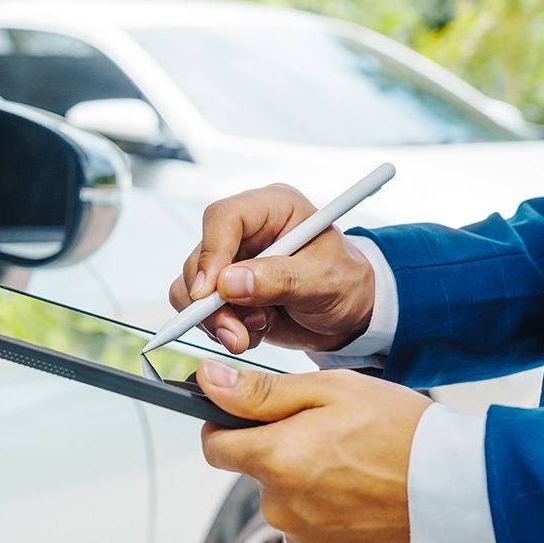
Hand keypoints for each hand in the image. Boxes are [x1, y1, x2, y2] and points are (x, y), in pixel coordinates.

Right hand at [168, 184, 375, 354]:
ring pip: (193, 289)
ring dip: (218, 321)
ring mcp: (232, 262)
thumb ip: (279, 280)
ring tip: (256, 331)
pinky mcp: (225, 292)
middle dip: (212, 303)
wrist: (350, 315)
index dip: (211, 253)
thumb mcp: (324, 280)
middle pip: (200, 258)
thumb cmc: (346, 284)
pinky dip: (222, 330)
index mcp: (273, 209)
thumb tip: (228, 284)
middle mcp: (246, 232)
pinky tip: (254, 332)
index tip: (211, 292)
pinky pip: (201, 312)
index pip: (224, 217)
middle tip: (235, 333)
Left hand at [196, 361, 431, 542]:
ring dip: (308, 484)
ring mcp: (305, 540)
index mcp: (275, 460)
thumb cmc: (402, 433)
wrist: (462, 493)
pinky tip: (366, 497)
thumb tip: (208, 382)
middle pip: (258, 474)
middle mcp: (281, 508)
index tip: (254, 416)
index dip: (228, 426)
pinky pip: (313, 530)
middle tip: (334, 435)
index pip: (215, 447)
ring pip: (287, 502)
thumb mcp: (331, 392)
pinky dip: (330, 514)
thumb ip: (260, 392)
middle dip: (281, 452)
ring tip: (359, 467)